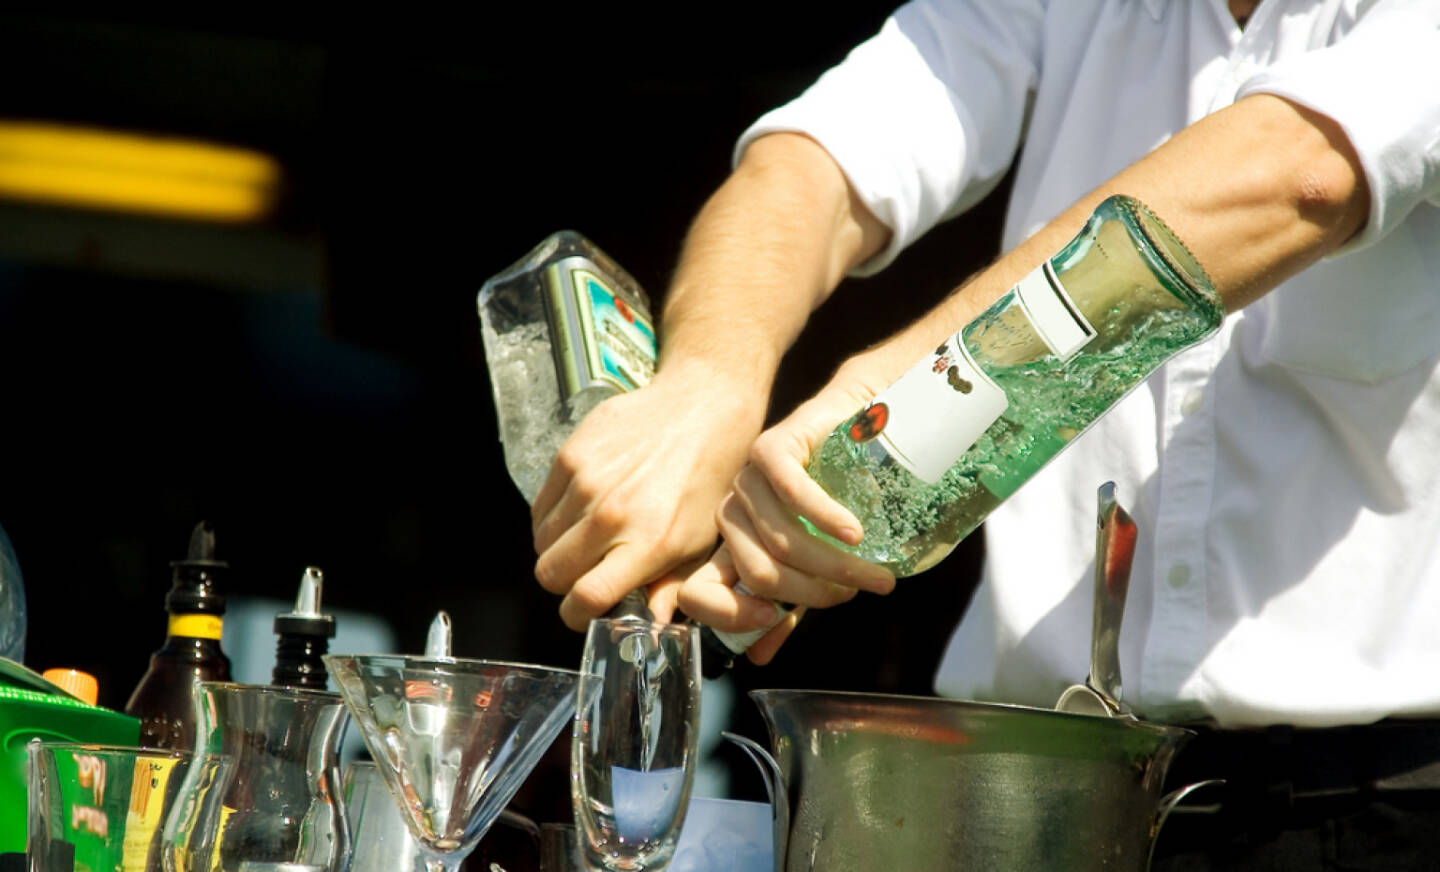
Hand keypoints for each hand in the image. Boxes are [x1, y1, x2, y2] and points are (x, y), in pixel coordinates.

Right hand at [530, 367, 764, 629]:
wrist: (701, 407)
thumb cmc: (708, 477)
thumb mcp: (702, 542)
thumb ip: (672, 588)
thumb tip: (649, 627)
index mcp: (649, 543)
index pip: (585, 598)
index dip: (578, 614)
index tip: (584, 610)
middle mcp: (612, 515)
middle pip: (550, 574)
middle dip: (564, 583)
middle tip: (586, 572)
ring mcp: (586, 483)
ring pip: (540, 542)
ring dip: (557, 548)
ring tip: (588, 537)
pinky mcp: (570, 455)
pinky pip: (539, 506)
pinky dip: (553, 517)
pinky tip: (582, 508)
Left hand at [679, 369, 896, 661]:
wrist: (860, 429)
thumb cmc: (840, 503)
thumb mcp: (813, 565)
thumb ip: (786, 607)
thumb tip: (756, 656)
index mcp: (732, 551)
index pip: (697, 595)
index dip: (729, 617)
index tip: (774, 618)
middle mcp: (732, 519)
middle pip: (759, 574)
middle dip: (817, 591)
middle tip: (861, 590)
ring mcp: (747, 482)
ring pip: (781, 541)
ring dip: (835, 563)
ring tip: (874, 570)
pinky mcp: (770, 448)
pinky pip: (792, 494)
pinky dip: (828, 519)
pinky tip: (856, 532)